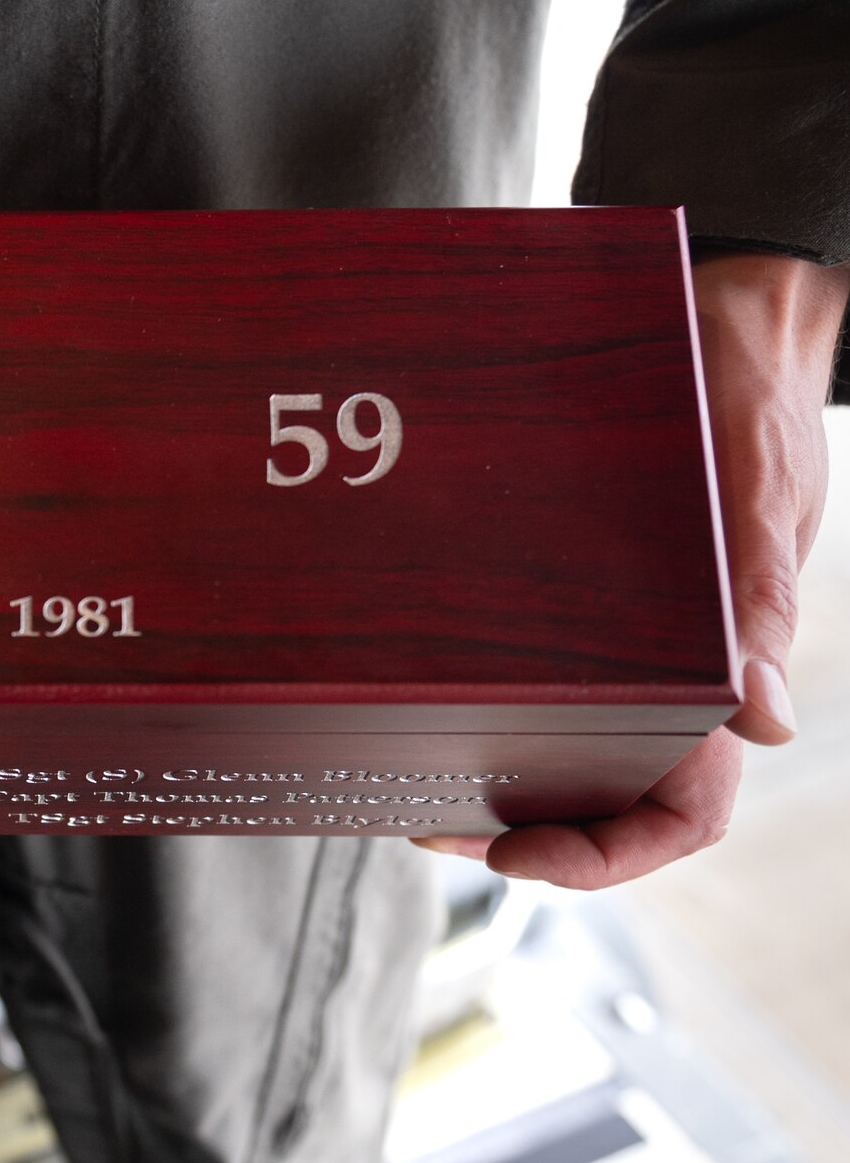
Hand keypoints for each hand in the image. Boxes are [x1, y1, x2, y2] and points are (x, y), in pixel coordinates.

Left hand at [418, 253, 849, 888]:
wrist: (723, 305)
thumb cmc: (750, 392)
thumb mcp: (757, 488)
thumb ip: (761, 599)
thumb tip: (761, 721)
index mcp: (727, 669)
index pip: (682, 813)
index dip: (604, 856)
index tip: (515, 858)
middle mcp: (672, 669)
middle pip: (600, 796)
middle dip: (518, 831)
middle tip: (420, 821)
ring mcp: (626, 634)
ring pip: (560, 742)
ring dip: (487, 773)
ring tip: (402, 774)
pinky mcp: (582, 587)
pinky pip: (531, 662)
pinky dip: (475, 693)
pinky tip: (409, 686)